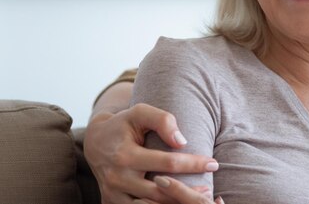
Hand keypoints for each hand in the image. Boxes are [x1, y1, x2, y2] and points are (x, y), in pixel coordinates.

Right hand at [84, 103, 218, 203]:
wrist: (95, 141)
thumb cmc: (124, 124)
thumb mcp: (140, 112)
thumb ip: (162, 121)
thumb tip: (182, 141)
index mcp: (126, 155)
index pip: (167, 163)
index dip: (193, 164)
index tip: (212, 163)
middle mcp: (118, 178)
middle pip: (161, 191)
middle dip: (189, 191)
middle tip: (209, 188)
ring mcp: (114, 193)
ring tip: (198, 198)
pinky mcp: (111, 202)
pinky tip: (176, 203)